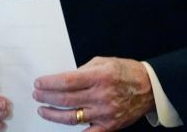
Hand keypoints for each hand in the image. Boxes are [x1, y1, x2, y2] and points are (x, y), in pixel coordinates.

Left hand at [33, 57, 154, 130]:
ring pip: (72, 117)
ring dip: (53, 114)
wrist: (150, 88)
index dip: (49, 83)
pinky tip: (61, 126)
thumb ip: (83, 70)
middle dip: (46, 97)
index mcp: (99, 77)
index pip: (67, 82)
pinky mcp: (110, 126)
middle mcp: (101, 96)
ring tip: (43, 110)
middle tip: (36, 95)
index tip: (38, 83)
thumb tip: (63, 79)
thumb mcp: (103, 62)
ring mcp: (105, 113)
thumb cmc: (126, 72)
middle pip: (66, 99)